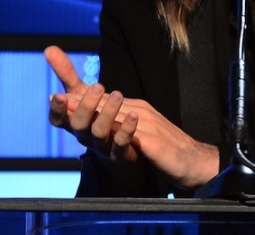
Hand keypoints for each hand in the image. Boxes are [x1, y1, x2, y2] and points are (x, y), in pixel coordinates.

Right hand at [44, 46, 138, 162]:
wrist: (119, 144)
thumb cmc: (95, 113)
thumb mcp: (81, 93)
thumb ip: (66, 73)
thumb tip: (49, 49)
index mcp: (73, 120)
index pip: (58, 119)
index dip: (56, 109)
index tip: (57, 95)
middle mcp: (84, 134)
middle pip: (78, 124)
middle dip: (86, 105)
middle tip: (98, 86)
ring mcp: (101, 145)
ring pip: (99, 133)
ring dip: (107, 114)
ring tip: (118, 96)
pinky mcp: (120, 153)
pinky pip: (120, 144)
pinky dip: (126, 130)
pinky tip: (134, 115)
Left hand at [44, 46, 218, 186]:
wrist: (194, 159)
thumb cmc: (166, 147)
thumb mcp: (141, 131)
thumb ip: (122, 123)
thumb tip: (102, 119)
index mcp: (136, 109)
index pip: (106, 98)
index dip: (83, 95)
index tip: (61, 94)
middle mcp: (140, 112)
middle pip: (108, 103)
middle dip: (83, 99)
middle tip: (61, 97)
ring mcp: (146, 125)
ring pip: (117, 115)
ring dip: (96, 111)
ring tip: (80, 110)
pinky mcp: (152, 142)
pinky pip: (132, 136)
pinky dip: (119, 131)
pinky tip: (108, 131)